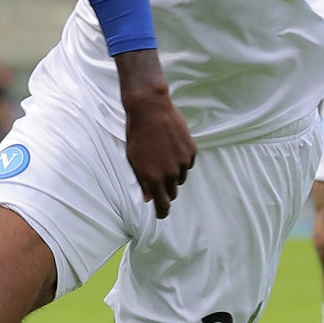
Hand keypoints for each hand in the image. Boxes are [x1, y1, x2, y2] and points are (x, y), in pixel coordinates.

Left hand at [115, 51, 194, 218]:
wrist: (149, 109)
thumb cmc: (136, 134)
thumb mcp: (133, 160)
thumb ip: (141, 180)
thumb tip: (148, 196)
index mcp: (153, 178)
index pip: (162, 205)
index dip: (162, 212)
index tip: (161, 213)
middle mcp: (170, 174)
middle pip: (172, 193)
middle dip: (165, 191)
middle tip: (158, 179)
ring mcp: (182, 162)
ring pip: (180, 178)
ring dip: (173, 174)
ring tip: (162, 157)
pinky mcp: (191, 151)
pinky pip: (187, 164)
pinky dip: (181, 160)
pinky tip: (171, 148)